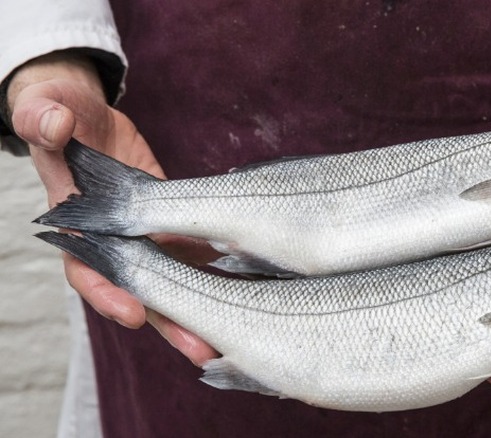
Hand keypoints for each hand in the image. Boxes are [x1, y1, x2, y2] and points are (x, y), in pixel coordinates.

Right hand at [8, 51, 218, 365]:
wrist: (85, 115)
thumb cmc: (56, 111)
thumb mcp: (44, 106)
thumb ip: (42, 117)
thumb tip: (55, 122)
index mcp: (77, 224)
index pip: (86, 269)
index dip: (107, 294)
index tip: (132, 313)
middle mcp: (113, 239)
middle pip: (140, 291)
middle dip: (168, 322)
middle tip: (200, 349)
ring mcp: (145, 234)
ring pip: (174, 279)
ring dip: (200, 308)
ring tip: (226, 337)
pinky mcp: (171, 220)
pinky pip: (195, 247)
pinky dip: (218, 265)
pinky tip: (249, 283)